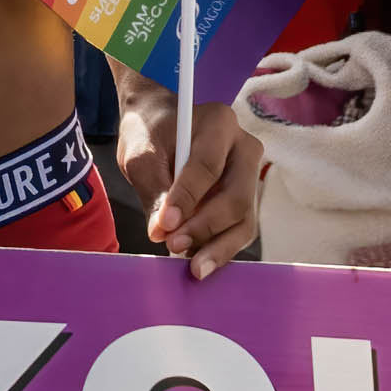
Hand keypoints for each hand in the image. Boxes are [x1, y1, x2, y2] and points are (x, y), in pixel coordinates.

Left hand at [114, 90, 262, 275]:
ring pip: (245, 219)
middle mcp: (245, 148)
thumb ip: (153, 189)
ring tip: (192, 266)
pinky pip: (240, 229)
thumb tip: (162, 233)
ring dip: (218, 247)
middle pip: (237, 196)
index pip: (208, 165)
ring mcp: (250, 175)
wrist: (159, 128)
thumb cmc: (149, 134)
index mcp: (219, 123)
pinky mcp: (246, 199)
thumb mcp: (140, 154)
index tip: (166, 224)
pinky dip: (220, 248)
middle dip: (206, 227)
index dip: (187, 198)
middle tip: (174, 245)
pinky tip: (199, 260)